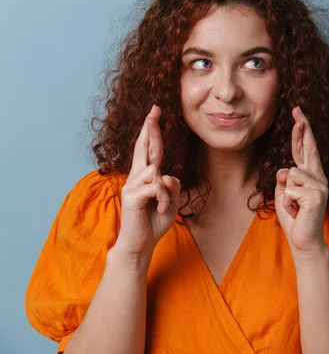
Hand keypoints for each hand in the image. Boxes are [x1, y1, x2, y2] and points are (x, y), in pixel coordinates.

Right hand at [115, 105, 180, 259]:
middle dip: (150, 129)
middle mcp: (137, 177)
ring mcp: (132, 186)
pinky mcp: (131, 197)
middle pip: (144, 148)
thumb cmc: (154, 220)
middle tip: (154, 110)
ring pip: (157, 172)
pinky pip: (155, 187)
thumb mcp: (171, 201)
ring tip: (161, 207)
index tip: (154, 112)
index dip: (152, 131)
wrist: (141, 244)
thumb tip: (167, 174)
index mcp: (146, 176)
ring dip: (165, 193)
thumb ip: (173, 186)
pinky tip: (159, 210)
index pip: (150, 149)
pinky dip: (162, 199)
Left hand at [275, 106, 328, 257]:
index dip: (302, 131)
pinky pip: (291, 189)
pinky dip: (288, 202)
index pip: (305, 149)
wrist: (303, 240)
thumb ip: (285, 179)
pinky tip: (297, 211)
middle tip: (297, 108)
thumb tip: (287, 170)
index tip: (298, 113)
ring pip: (290, 173)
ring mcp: (320, 185)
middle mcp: (318, 177)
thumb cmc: (294, 217)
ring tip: (294, 206)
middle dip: (303, 127)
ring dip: (286, 193)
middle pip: (308, 147)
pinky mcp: (317, 196)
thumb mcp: (284, 193)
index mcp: (310, 175)